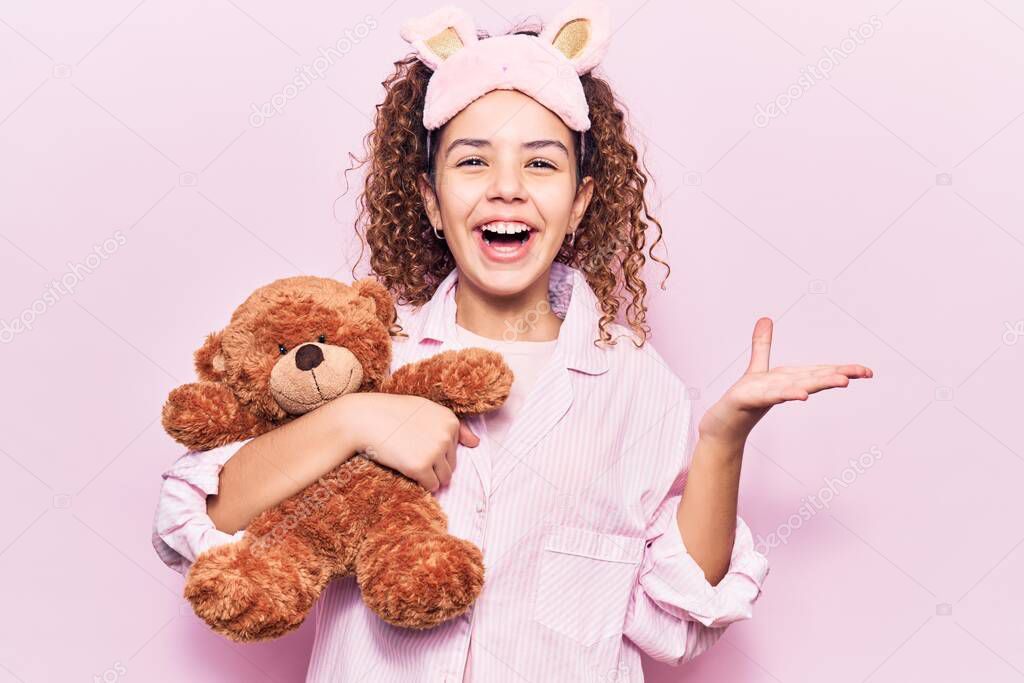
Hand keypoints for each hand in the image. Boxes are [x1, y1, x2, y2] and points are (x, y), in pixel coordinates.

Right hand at [340, 392, 479, 491]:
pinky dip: (420, 483)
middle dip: (433, 464)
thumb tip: (477, 443)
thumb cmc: (391, 414)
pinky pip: (431, 486)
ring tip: (408, 460)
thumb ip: (452, 426)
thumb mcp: (425, 410)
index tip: (416, 442)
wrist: (363, 419)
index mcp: (450, 420)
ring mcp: (435, 451)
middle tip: (408, 451)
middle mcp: (446, 435)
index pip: (454, 449)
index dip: (434, 450)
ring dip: (429, 476)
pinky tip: (405, 469)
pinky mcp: (421, 467)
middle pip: (451, 465)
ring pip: (444, 478)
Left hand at [698, 317, 873, 447]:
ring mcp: (770, 393)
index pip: (820, 372)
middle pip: (815, 378)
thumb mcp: (756, 366)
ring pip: (799, 386)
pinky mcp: (753, 399)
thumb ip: (763, 344)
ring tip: (843, 382)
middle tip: (864, 373)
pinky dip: (788, 394)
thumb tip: (765, 318)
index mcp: (790, 378)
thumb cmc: (745, 397)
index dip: (843, 370)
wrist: (725, 420)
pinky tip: (802, 395)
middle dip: (840, 375)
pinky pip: (773, 396)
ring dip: (820, 384)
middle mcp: (784, 386)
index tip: (867, 371)